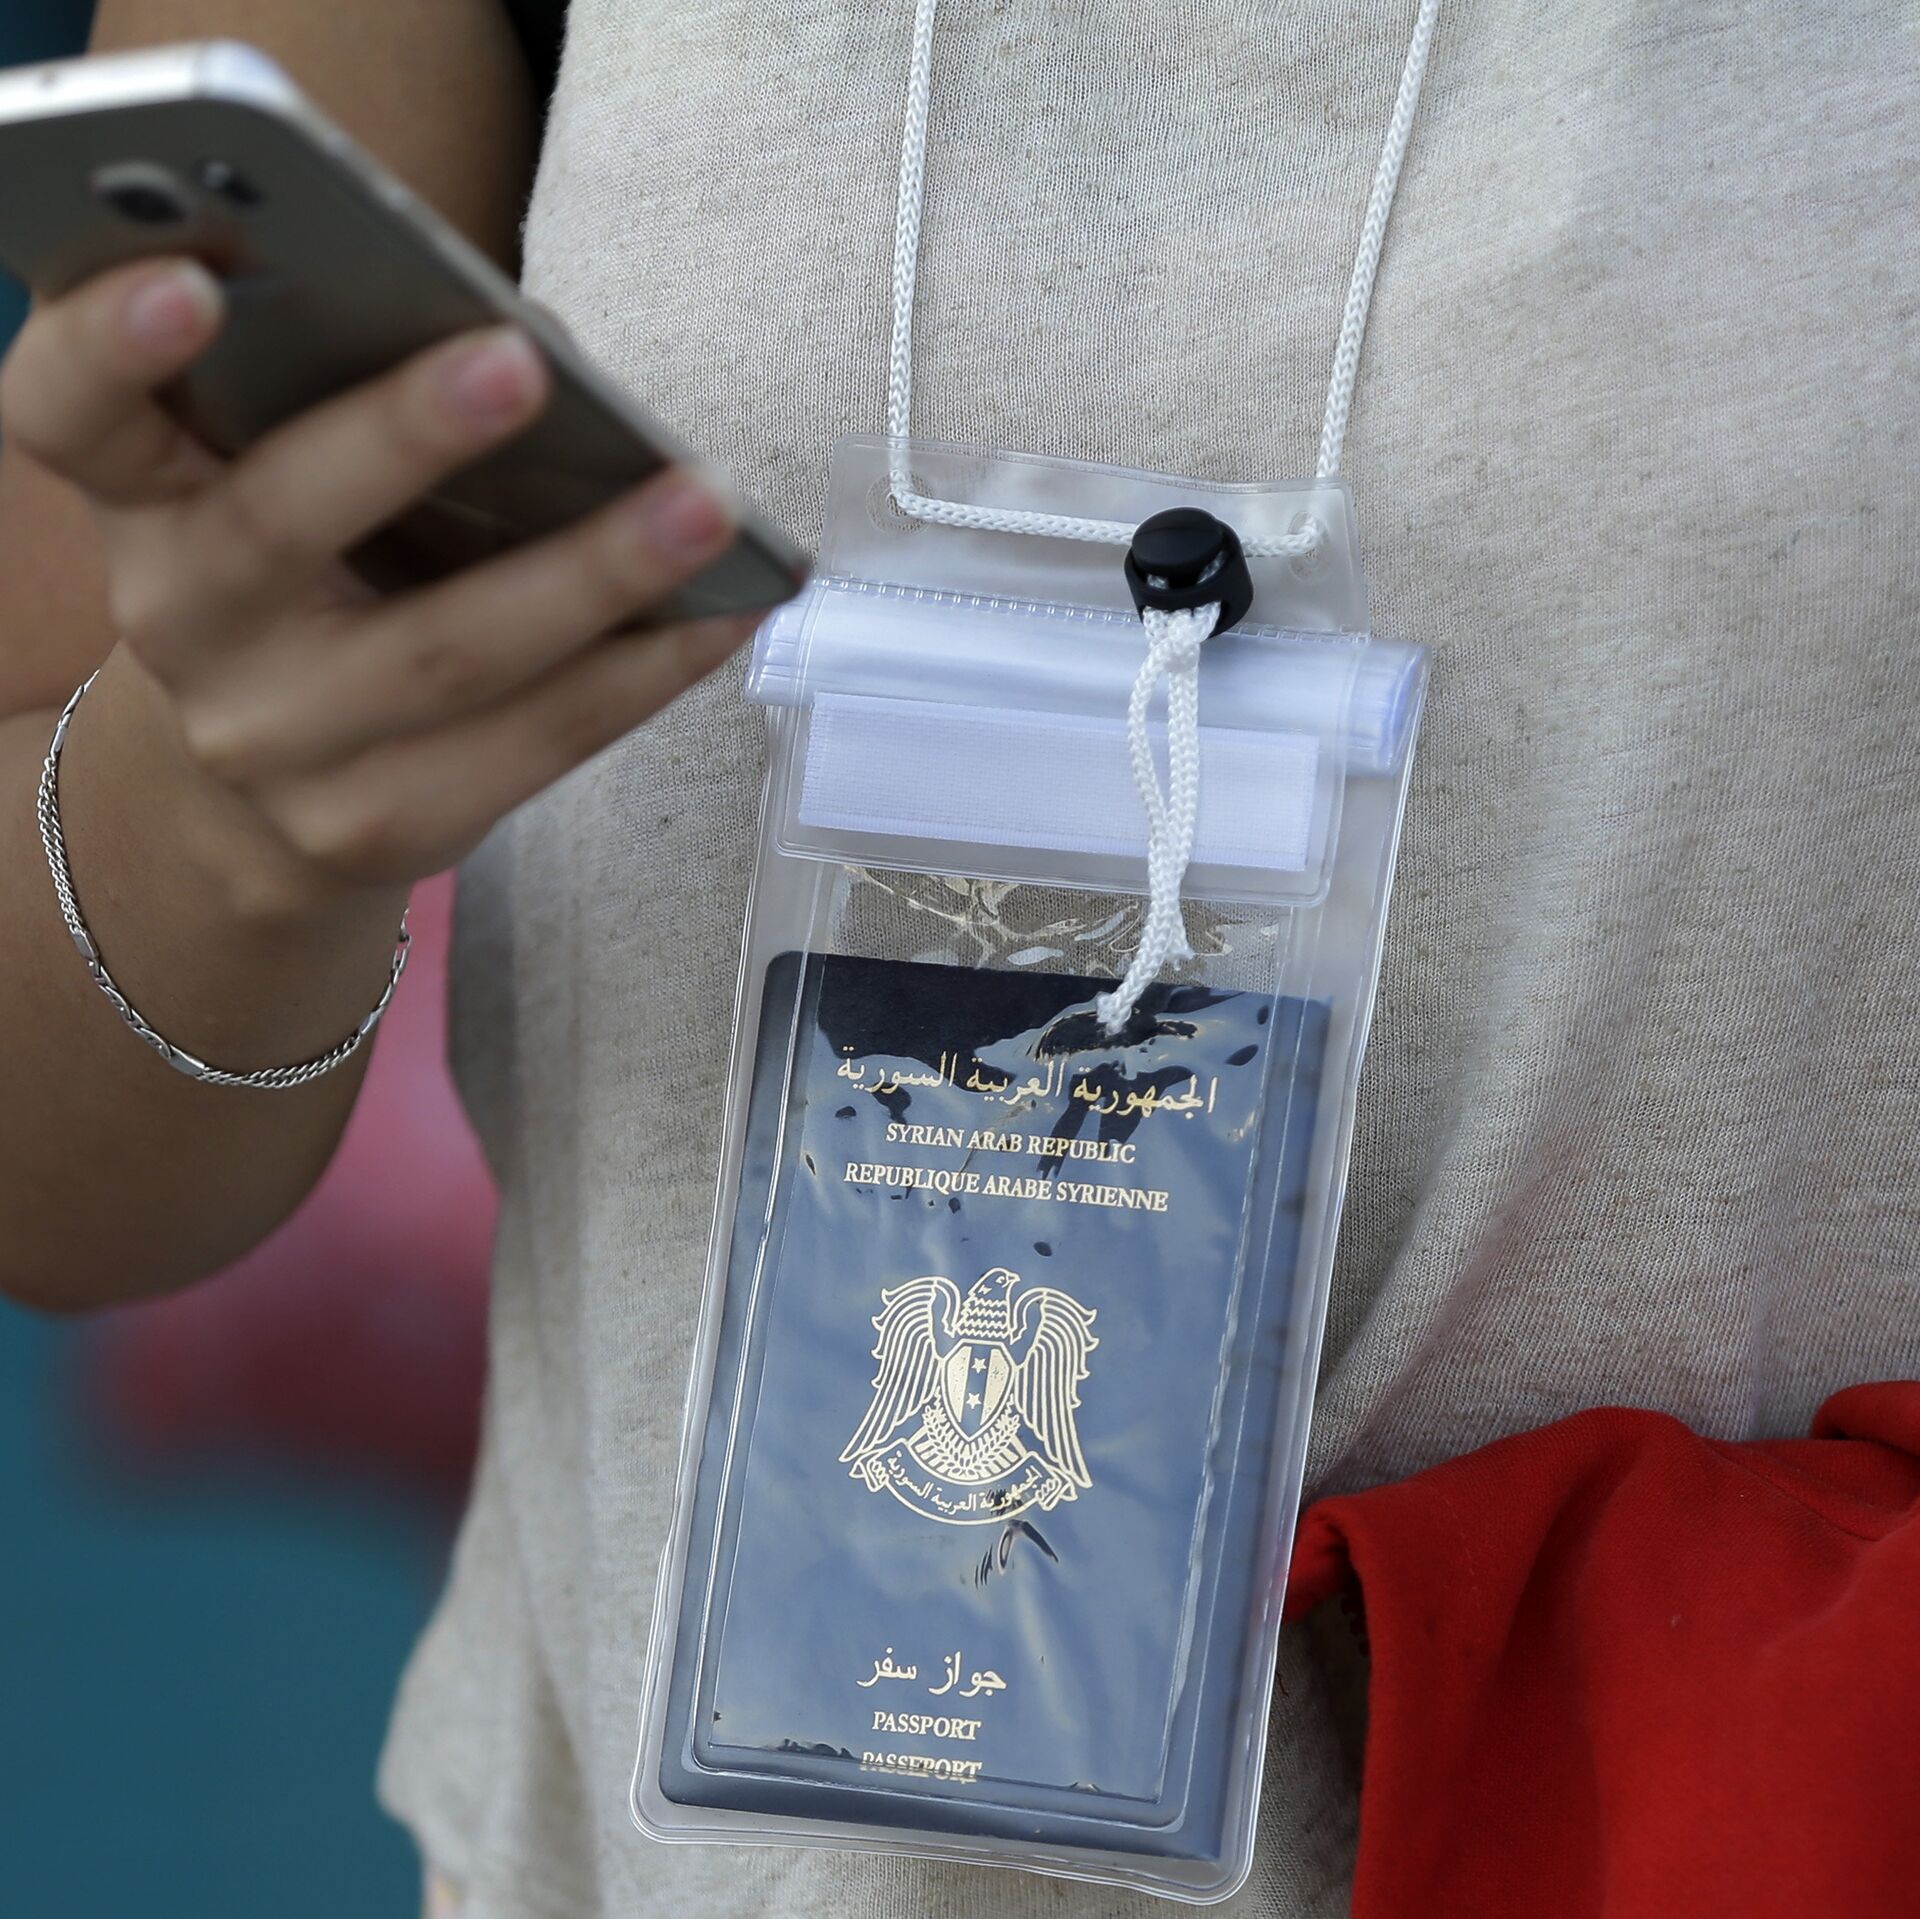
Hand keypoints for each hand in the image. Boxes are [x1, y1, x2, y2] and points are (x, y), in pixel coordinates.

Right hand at [0, 256, 761, 916]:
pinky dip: (641, 672)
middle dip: (401, 438)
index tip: (185, 284)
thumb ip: (351, 412)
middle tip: (519, 362)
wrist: (258, 803)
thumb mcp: (277, 493)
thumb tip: (546, 354)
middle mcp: (185, 623)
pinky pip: (535, 742)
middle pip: (278, 525)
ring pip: (445, 654)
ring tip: (703, 506)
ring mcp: (278, 744)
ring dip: (591, 573)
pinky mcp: (382, 826)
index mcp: (143, 502)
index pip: (69, 413)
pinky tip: (720, 615)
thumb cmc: (304, 590)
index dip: (107, 345)